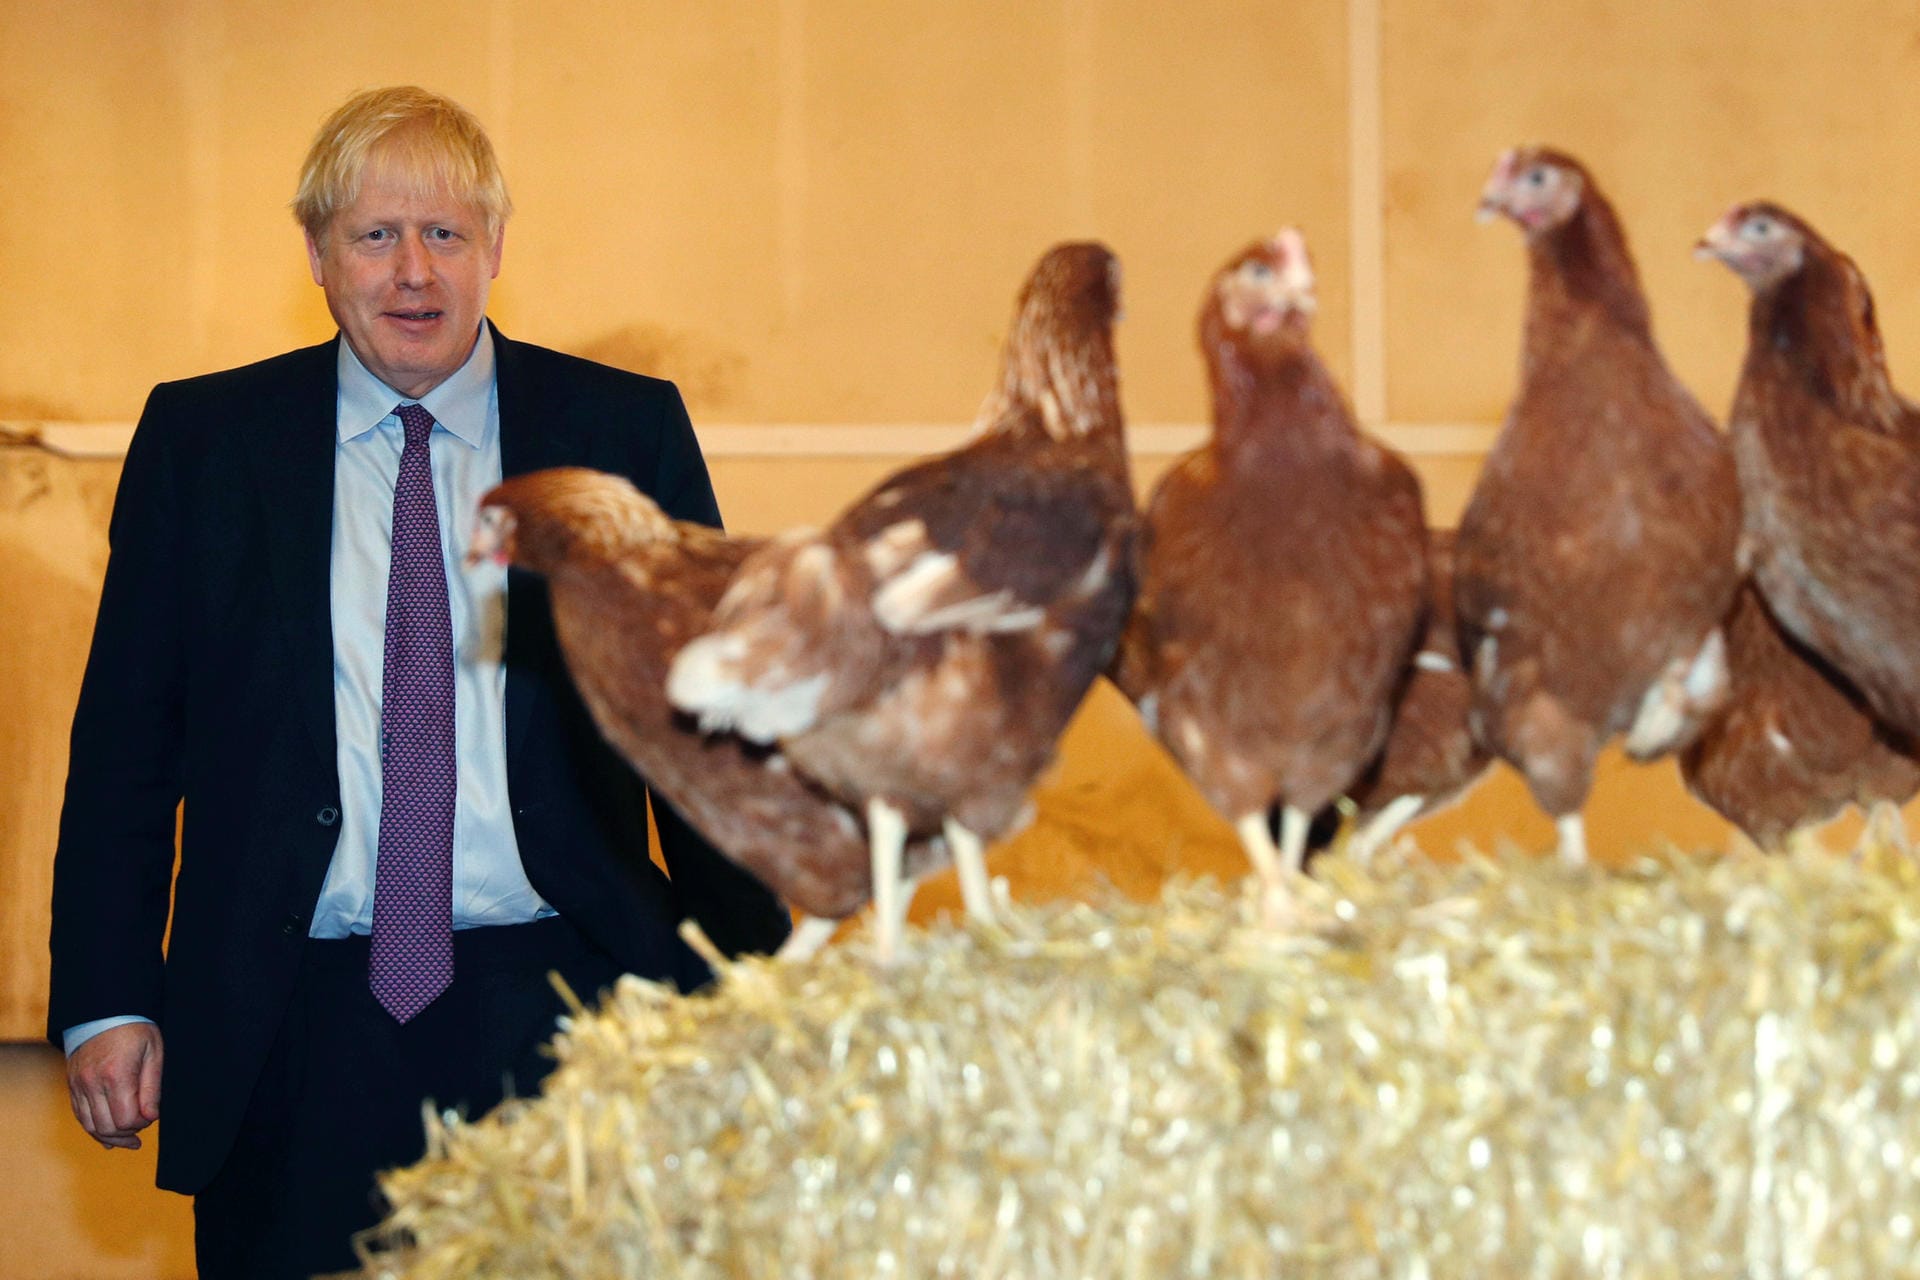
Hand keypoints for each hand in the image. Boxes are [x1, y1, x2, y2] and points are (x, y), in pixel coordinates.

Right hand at [66, 1022, 162, 1149]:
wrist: (103, 1012)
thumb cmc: (135, 1030)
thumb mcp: (153, 1053)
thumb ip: (152, 1088)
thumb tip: (151, 1118)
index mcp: (116, 1075)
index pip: (126, 1119)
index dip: (141, 1124)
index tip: (151, 1116)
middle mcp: (92, 1083)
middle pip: (107, 1127)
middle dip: (127, 1133)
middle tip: (141, 1131)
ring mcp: (79, 1085)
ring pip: (91, 1126)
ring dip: (110, 1136)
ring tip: (129, 1139)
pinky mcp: (72, 1086)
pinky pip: (80, 1116)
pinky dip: (94, 1128)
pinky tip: (108, 1136)